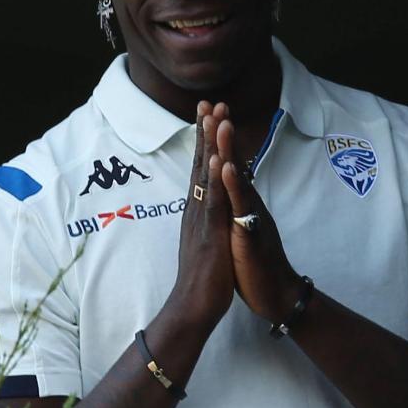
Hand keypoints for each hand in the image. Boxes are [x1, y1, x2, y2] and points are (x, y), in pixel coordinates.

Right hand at [162, 100, 238, 332]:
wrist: (191, 306)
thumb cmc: (201, 278)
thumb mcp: (205, 241)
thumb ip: (205, 220)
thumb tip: (204, 207)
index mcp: (198, 210)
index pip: (201, 168)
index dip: (204, 141)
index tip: (207, 114)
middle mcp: (196, 209)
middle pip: (200, 163)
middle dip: (205, 131)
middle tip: (208, 101)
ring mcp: (202, 219)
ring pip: (205, 175)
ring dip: (209, 144)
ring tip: (212, 116)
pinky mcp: (210, 233)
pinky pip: (213, 201)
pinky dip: (214, 178)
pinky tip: (215, 158)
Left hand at [208, 110, 304, 322]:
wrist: (276, 294)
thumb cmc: (254, 262)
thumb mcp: (239, 228)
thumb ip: (234, 207)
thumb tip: (229, 189)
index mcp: (238, 203)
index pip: (225, 164)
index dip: (216, 140)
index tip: (207, 112)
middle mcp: (246, 203)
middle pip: (233, 162)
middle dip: (222, 132)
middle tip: (215, 102)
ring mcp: (250, 216)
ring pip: (238, 177)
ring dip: (229, 149)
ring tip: (221, 122)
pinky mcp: (251, 233)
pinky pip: (242, 207)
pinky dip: (234, 185)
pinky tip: (228, 168)